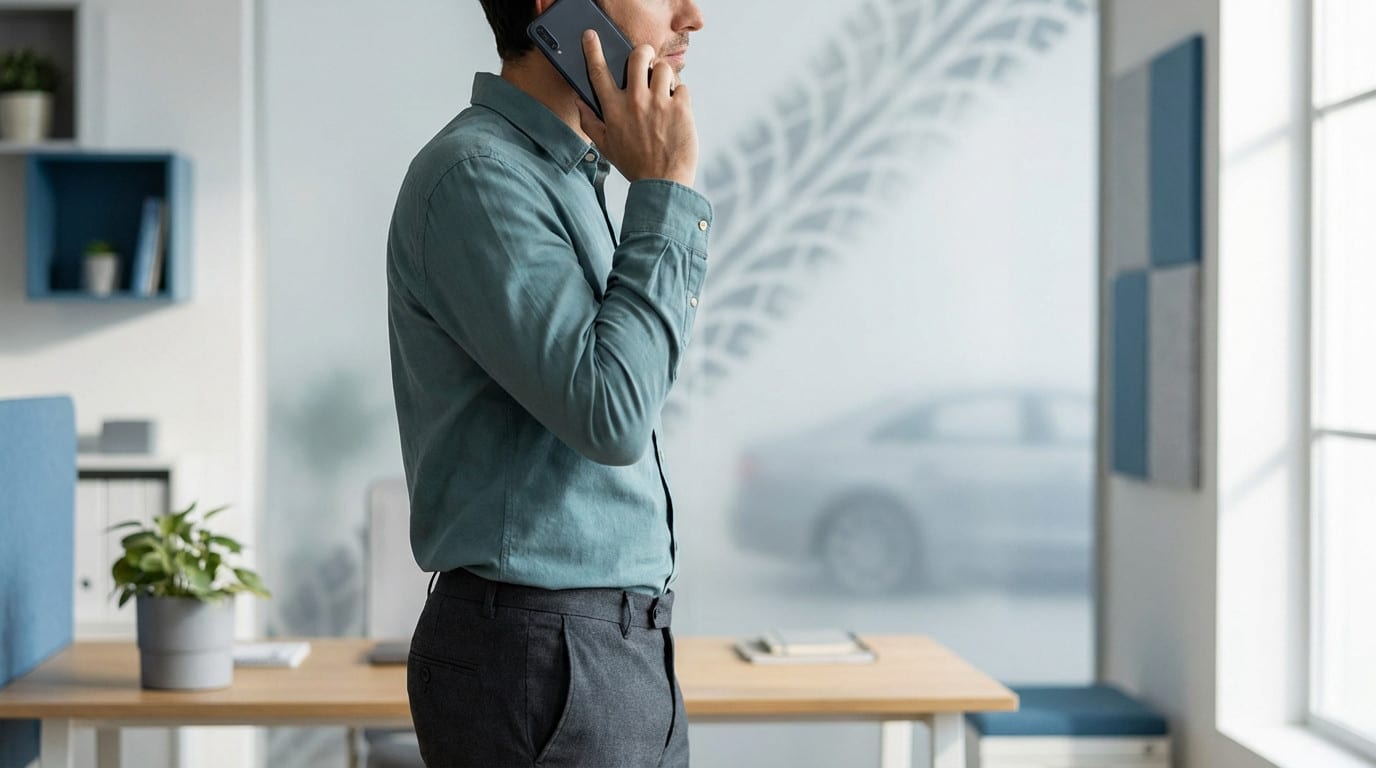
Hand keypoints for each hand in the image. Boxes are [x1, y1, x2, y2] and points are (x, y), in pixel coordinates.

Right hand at [578, 30, 697, 186]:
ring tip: (664, 91)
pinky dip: (680, 96)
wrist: (662, 183)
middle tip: (646, 61)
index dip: (592, 50)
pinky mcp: (680, 107)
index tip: (590, 36)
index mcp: (613, 109)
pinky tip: (676, 111)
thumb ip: (590, 121)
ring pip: (663, 67)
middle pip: (638, 56)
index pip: (598, 72)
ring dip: (664, 76)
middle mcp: (634, 101)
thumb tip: (579, 101)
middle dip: (643, 53)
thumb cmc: (634, 164)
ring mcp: (658, 103)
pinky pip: (681, 87)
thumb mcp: (605, 145)